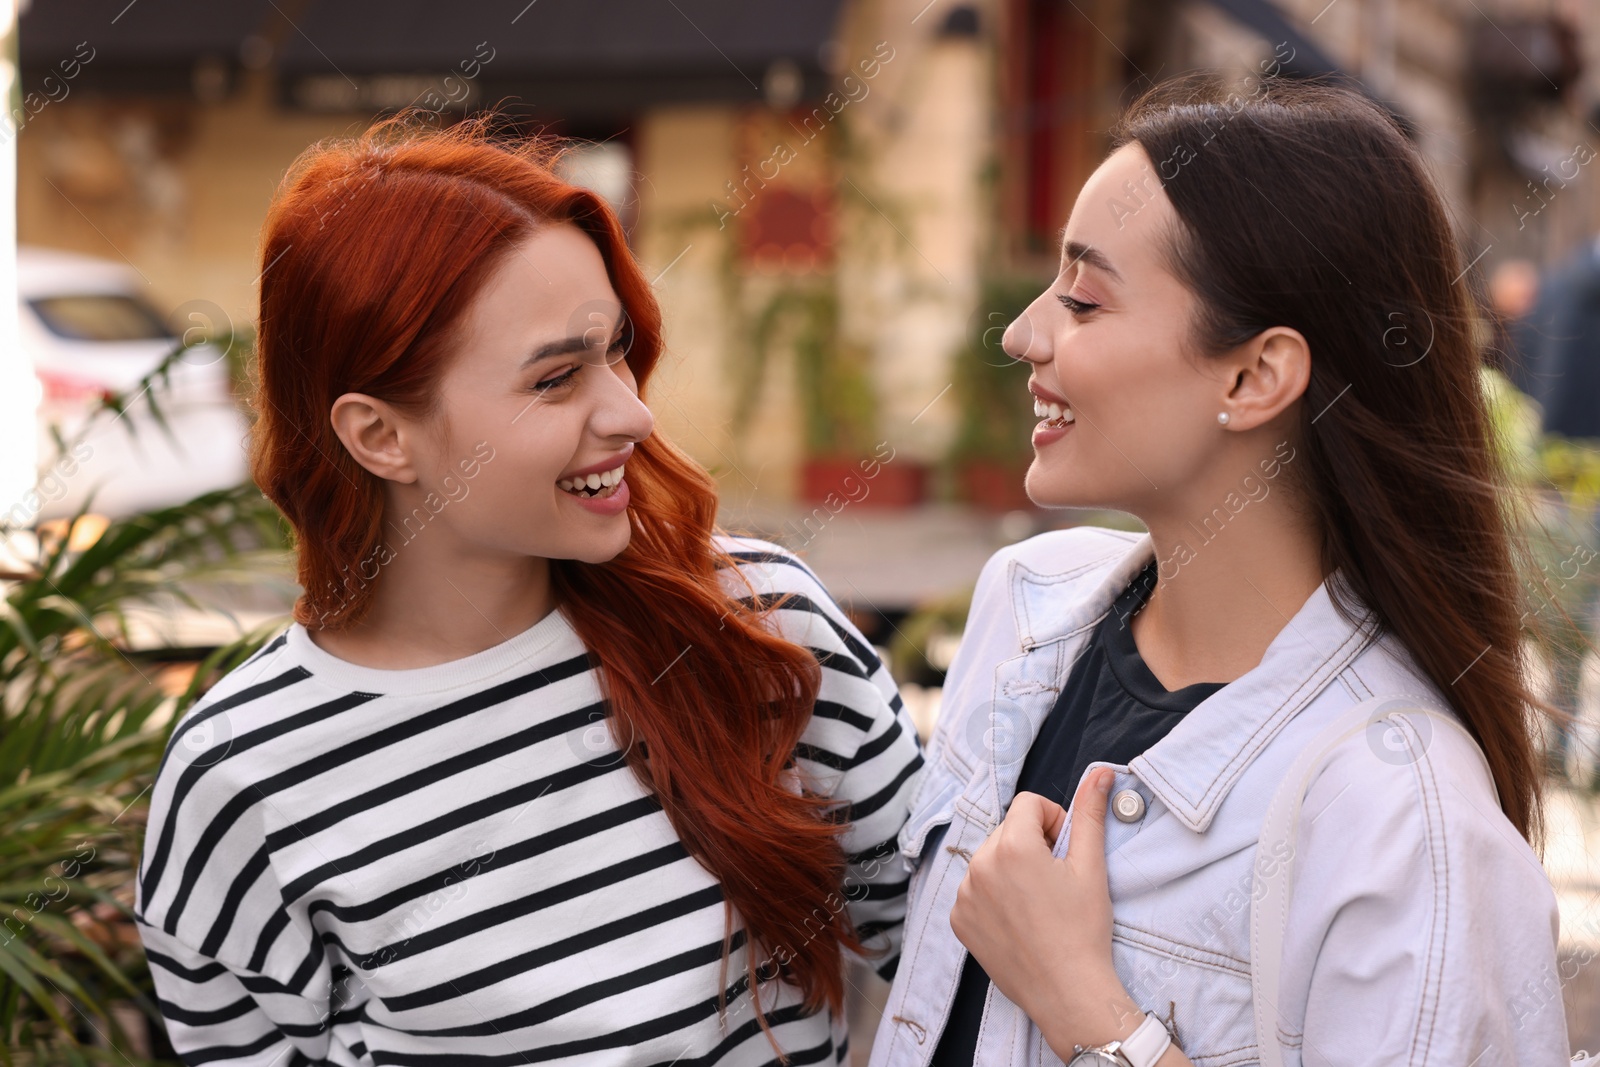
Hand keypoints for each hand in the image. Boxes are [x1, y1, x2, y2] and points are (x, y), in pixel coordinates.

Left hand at [949, 767, 1149, 1053]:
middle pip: (1008, 830)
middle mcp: (979, 865)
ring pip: (990, 858)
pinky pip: (974, 889)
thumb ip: (1090, 813)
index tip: (1066, 851)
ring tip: (1038, 902)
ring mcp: (964, 894)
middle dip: (1032, 843)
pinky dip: (993, 895)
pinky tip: (1019, 919)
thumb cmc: (1084, 930)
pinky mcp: (959, 920)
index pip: (1028, 804)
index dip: (1053, 821)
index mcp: (1012, 846)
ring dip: (1011, 868)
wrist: (1068, 993)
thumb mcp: (1091, 866)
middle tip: (1055, 880)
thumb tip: (1101, 772)